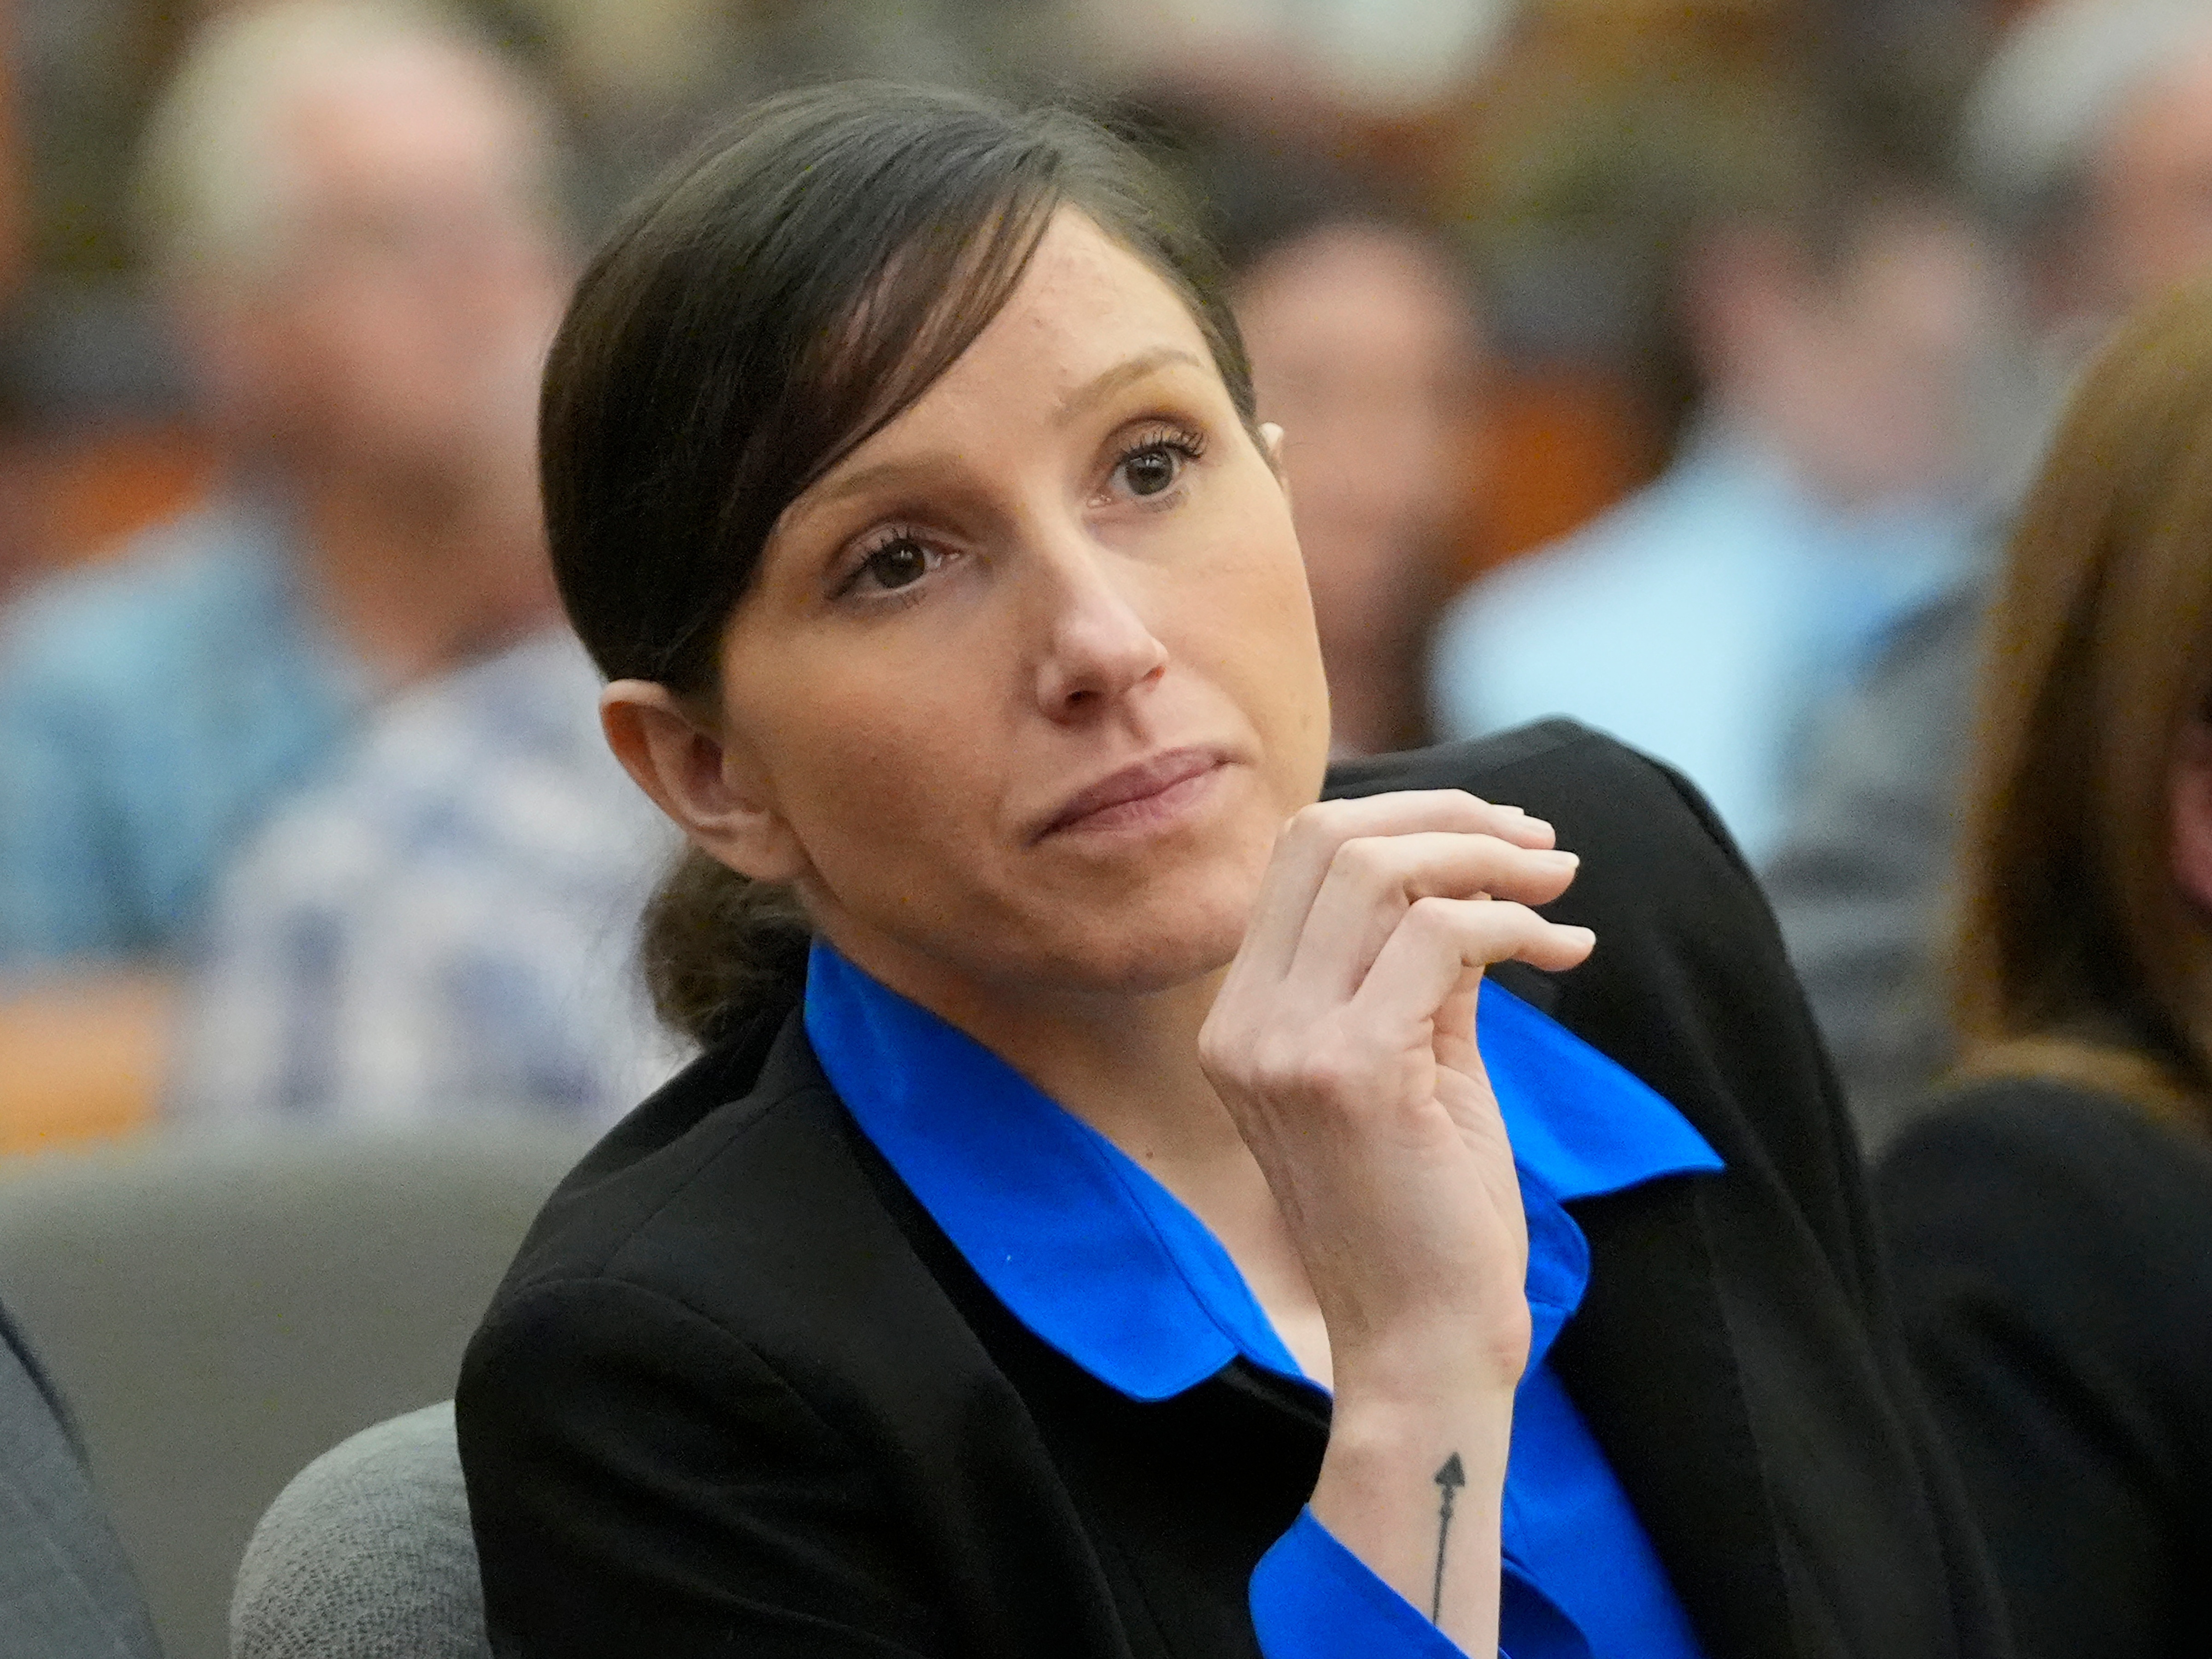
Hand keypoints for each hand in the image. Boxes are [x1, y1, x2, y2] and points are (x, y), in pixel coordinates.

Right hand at [1200, 789, 1592, 1393]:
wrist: (1424, 1347)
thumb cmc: (1429, 1218)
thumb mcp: (1416, 1065)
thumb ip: (1422, 970)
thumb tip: (1474, 876)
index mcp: (1241, 1019)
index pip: (1299, 854)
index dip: (1404, 820)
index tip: (1499, 840)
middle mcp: (1243, 1023)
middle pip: (1328, 837)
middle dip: (1451, 819)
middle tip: (1543, 849)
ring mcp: (1283, 1045)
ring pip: (1380, 869)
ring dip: (1491, 861)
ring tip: (1562, 888)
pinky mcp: (1348, 1071)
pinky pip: (1440, 936)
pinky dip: (1515, 923)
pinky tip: (1566, 954)